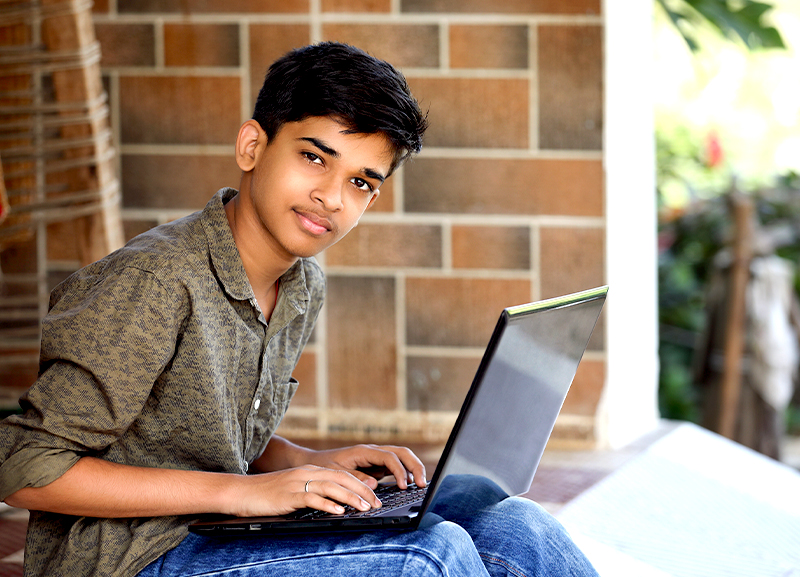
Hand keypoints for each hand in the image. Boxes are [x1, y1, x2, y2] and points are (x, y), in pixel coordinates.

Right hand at [227, 465, 380, 517]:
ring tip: (364, 507)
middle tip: (377, 503)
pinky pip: (313, 498)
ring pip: (331, 487)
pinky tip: (339, 512)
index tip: (375, 495)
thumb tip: (336, 502)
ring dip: (350, 498)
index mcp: (311, 470)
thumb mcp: (295, 487)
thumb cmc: (269, 493)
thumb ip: (314, 490)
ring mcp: (298, 483)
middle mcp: (307, 473)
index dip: (361, 484)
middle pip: (342, 479)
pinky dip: (328, 505)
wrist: (243, 491)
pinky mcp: (289, 495)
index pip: (342, 475)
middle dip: (362, 491)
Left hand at [304, 444, 426, 490]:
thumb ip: (355, 479)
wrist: (315, 463)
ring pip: (401, 457)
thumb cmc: (324, 467)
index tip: (404, 486)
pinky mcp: (376, 466)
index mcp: (364, 451)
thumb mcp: (335, 474)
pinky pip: (395, 467)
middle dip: (414, 466)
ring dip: (412, 468)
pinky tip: (409, 485)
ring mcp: (376, 458)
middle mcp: (373, 452)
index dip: (399, 470)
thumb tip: (374, 484)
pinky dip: (405, 474)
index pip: (389, 457)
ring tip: (420, 484)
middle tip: (421, 483)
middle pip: (401, 452)